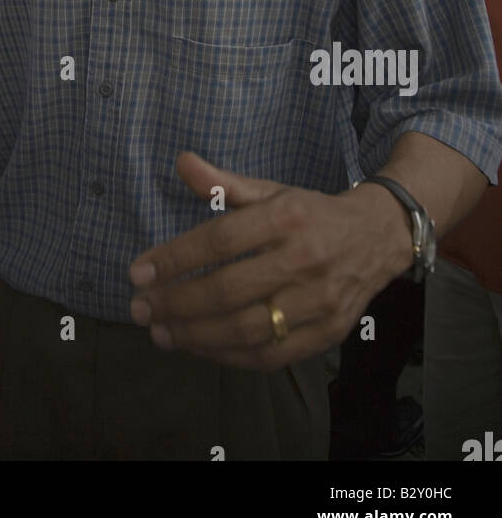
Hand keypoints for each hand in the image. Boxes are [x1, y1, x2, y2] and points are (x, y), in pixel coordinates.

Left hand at [128, 152, 411, 370]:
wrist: (378, 237)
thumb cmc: (311, 215)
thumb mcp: (272, 191)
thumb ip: (225, 183)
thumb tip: (181, 161)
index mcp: (287, 216)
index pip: (219, 240)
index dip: (175, 258)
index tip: (139, 272)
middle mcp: (304, 258)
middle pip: (228, 288)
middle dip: (176, 302)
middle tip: (141, 309)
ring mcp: (318, 300)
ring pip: (246, 328)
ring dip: (195, 335)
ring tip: (161, 332)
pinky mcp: (327, 333)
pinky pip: (270, 355)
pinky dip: (228, 356)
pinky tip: (198, 347)